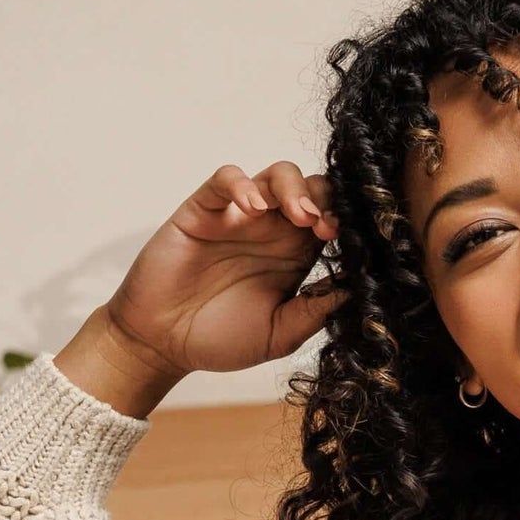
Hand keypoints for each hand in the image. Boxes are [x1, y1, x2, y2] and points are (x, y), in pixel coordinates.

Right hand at [101, 161, 349, 375]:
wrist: (163, 344)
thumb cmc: (220, 340)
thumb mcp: (279, 335)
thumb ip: (314, 312)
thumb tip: (356, 290)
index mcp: (295, 257)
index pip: (331, 221)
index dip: (344, 224)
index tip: (350, 242)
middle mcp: (272, 231)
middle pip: (311, 189)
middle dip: (326, 199)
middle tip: (325, 227)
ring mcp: (238, 217)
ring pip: (275, 175)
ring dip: (294, 188)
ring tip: (300, 215)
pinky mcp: (204, 210)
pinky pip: (225, 179)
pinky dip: (241, 184)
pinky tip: (251, 208)